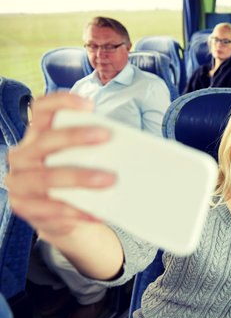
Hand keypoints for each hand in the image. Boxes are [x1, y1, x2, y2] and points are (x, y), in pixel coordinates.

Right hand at [5, 93, 115, 240]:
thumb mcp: (77, 159)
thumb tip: (124, 145)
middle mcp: (23, 155)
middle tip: (106, 136)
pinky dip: (76, 210)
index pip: (41, 109)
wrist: (57, 215)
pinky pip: (50, 209)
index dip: (62, 102)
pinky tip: (98, 212)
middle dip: (75, 136)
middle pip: (45, 140)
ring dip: (79, 177)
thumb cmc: (72, 177)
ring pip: (46, 177)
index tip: (90, 105)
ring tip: (109, 180)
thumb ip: (91, 149)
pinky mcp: (24, 207)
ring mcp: (20, 182)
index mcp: (36, 136)